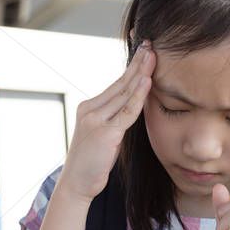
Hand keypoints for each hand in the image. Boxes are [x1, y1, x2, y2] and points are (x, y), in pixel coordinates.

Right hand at [59, 40, 156, 201]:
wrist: (76, 184)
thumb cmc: (92, 163)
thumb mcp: (103, 135)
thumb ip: (114, 120)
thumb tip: (132, 108)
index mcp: (89, 108)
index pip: (115, 84)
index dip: (131, 68)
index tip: (144, 52)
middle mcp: (90, 109)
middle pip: (119, 83)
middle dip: (137, 63)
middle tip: (151, 45)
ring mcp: (96, 120)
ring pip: (124, 93)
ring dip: (140, 73)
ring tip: (153, 56)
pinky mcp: (105, 133)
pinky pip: (126, 112)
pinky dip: (138, 96)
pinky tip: (147, 82)